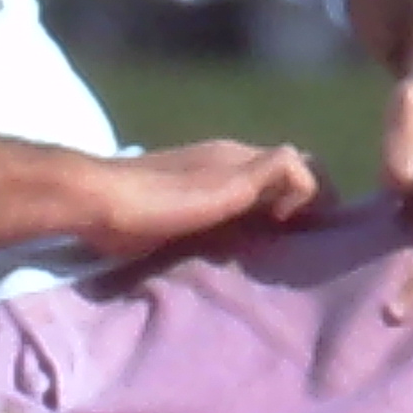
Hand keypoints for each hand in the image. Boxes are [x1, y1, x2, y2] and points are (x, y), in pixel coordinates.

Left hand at [85, 136, 324, 257]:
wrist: (96, 204)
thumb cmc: (164, 199)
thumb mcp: (228, 186)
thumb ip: (274, 173)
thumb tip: (312, 179)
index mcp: (240, 156)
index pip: (299, 162)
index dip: (316, 194)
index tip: (309, 230)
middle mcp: (225, 163)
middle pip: (277, 180)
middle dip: (294, 209)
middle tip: (294, 248)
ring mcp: (200, 182)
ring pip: (250, 197)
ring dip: (265, 222)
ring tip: (265, 256)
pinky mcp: (178, 204)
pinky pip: (223, 211)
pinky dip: (238, 228)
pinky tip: (228, 252)